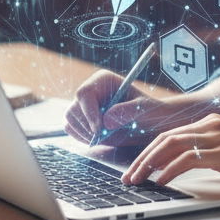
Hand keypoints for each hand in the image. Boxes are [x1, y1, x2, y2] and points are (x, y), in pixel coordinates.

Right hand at [64, 69, 193, 146]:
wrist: (149, 123)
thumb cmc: (149, 111)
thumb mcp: (143, 109)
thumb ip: (127, 111)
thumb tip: (106, 120)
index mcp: (102, 80)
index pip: (84, 93)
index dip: (89, 112)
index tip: (99, 129)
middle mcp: (90, 90)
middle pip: (73, 110)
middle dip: (88, 127)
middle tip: (105, 137)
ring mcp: (83, 105)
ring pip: (70, 121)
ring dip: (85, 134)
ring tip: (106, 137)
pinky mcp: (81, 119)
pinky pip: (70, 129)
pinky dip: (82, 138)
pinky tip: (99, 139)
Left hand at [121, 113, 219, 188]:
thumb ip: (214, 155)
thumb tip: (189, 170)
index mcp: (213, 123)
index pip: (171, 133)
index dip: (149, 150)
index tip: (135, 166)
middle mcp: (212, 124)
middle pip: (164, 138)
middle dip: (141, 158)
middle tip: (127, 176)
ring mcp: (218, 136)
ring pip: (170, 145)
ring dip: (148, 164)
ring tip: (135, 181)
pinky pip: (187, 158)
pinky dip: (169, 170)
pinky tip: (160, 182)